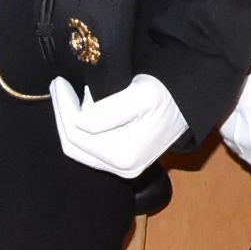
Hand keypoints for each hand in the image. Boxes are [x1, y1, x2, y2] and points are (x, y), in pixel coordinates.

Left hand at [49, 73, 187, 179]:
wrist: (192, 101)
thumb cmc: (171, 94)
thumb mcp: (142, 95)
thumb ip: (108, 111)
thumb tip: (79, 121)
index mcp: (124, 155)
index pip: (76, 133)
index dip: (63, 106)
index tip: (58, 81)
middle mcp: (122, 168)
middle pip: (74, 145)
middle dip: (63, 115)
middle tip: (59, 86)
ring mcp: (123, 167)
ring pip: (80, 148)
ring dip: (72, 120)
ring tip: (73, 93)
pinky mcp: (124, 161)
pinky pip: (91, 148)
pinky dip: (83, 128)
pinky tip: (86, 107)